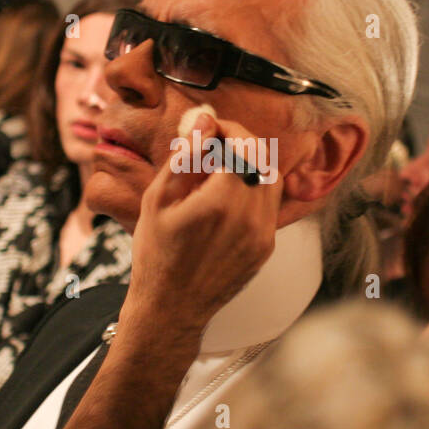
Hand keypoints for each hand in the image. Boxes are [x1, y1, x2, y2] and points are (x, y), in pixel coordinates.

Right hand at [119, 112, 282, 352]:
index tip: (210, 127)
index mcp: (221, 202)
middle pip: (262, 158)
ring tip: (219, 170)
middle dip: (241, 142)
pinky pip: (268, 205)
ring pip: (271, 179)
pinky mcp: (266, 247)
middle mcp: (250, 218)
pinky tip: (225, 197)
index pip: (242, 145)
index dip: (228, 128)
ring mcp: (263, 235)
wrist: (172, 308)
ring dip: (250, 164)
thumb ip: (185, 156)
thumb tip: (203, 121)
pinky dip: (252, 189)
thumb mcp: (158, 199)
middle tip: (215, 143)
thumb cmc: (156, 255)